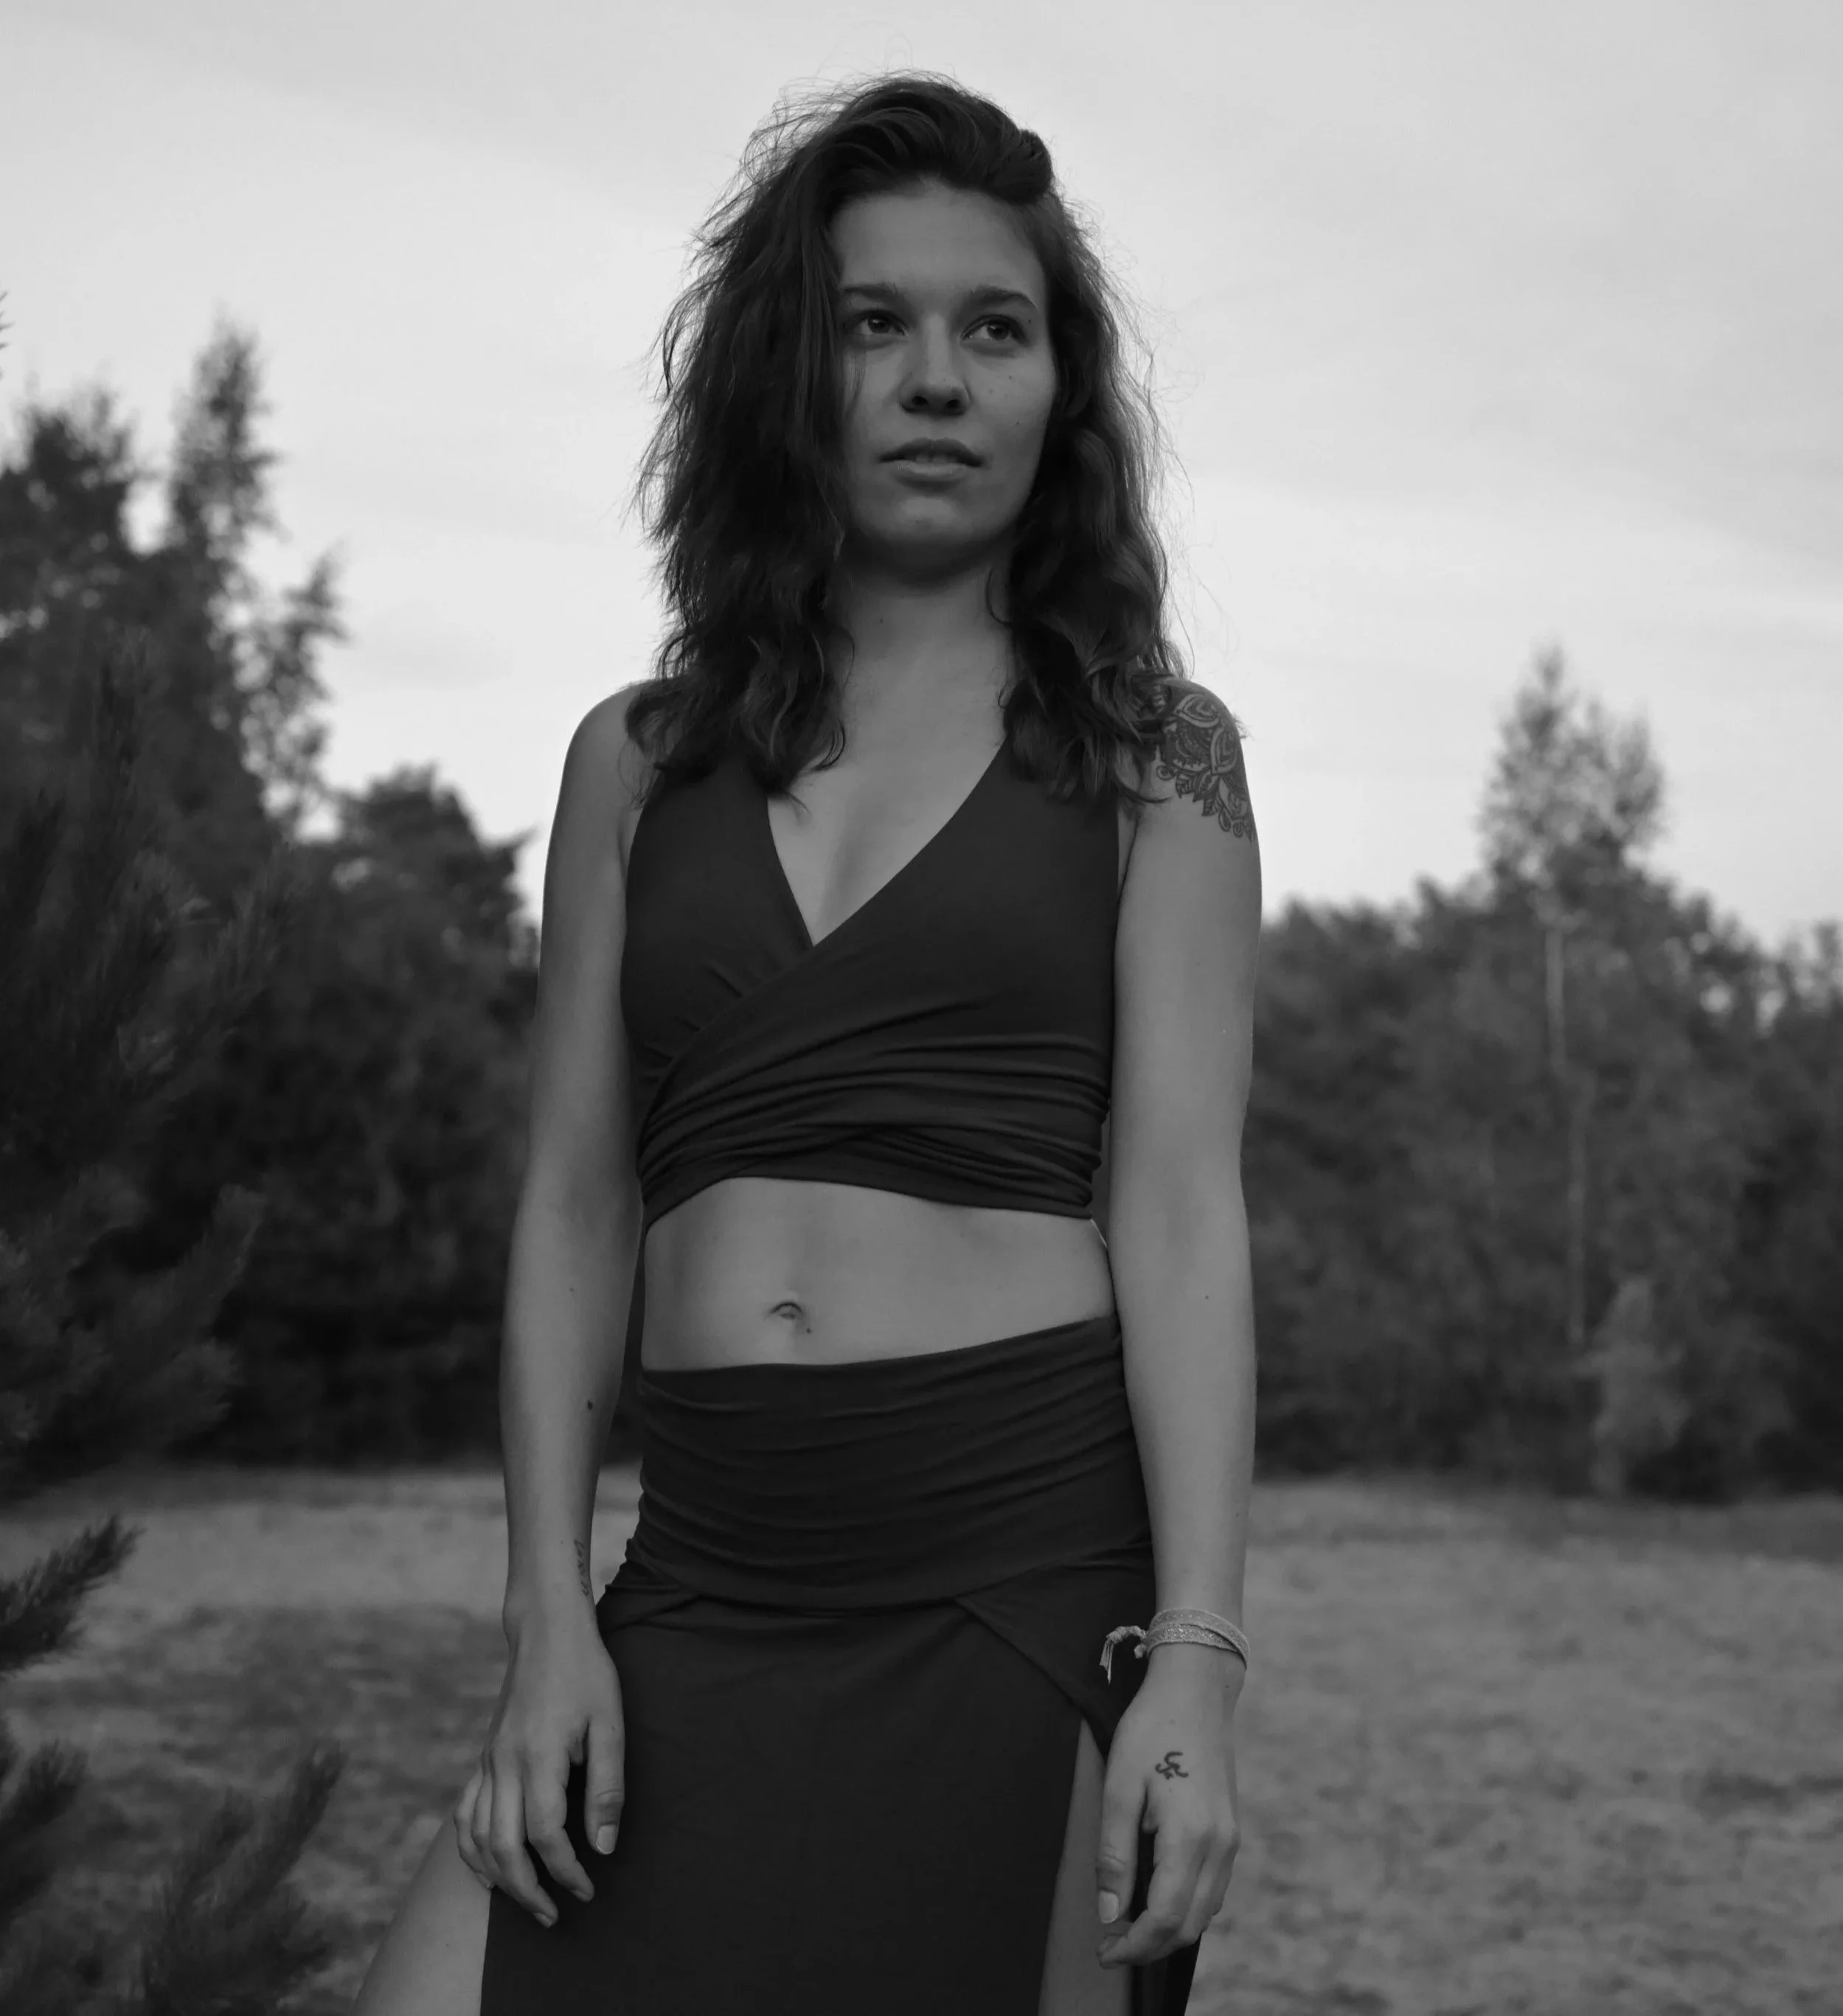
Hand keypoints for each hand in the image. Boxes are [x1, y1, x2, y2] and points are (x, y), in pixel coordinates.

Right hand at [452, 1601, 624, 1926]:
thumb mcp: (611, 1723)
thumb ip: (607, 1787)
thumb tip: (604, 1847)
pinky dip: (469, 1850)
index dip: (567, 1871)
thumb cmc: (586, 1673)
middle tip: (554, 1915)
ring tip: (526, 1902)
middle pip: (502, 1847)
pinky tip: (487, 1870)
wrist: (547, 1631)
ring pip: (476, 1837)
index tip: (588, 1889)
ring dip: (498, 1878)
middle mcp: (504, 1764)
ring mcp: (488, 1761)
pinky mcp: (483, 1757)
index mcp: (538, 1756)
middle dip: (527, 1891)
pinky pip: (464, 1815)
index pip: (546, 1834)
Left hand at [1095, 1644, 1241, 1967]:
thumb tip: (1109, 1912)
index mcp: (1191, 1837)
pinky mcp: (1231, 1831)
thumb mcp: (1119, 1786)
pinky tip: (1160, 1899)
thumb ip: (1115, 1855)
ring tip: (1129, 1927)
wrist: (1195, 1689)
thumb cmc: (1151, 1729)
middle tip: (1111, 1946)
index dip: (1134, 1945)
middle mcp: (1220, 1846)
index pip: (1165, 1918)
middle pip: (1189, 1925)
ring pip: (1206, 1912)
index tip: (1104, 1952)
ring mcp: (1231, 1840)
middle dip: (1150, 1946)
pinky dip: (1188, 1908)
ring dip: (1170, 1930)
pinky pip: (1214, 1889)